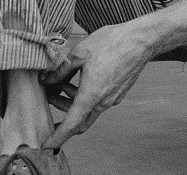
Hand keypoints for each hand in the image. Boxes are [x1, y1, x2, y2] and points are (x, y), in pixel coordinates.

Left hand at [40, 23, 154, 149]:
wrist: (141, 40)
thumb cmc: (111, 43)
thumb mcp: (79, 53)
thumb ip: (60, 69)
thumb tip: (45, 79)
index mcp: (91, 95)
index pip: (70, 126)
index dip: (56, 138)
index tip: (45, 145)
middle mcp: (103, 102)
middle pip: (79, 122)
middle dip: (63, 117)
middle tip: (50, 99)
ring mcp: (113, 98)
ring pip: (89, 111)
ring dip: (74, 103)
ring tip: (63, 83)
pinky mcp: (119, 92)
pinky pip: (99, 102)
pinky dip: (86, 97)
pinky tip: (81, 78)